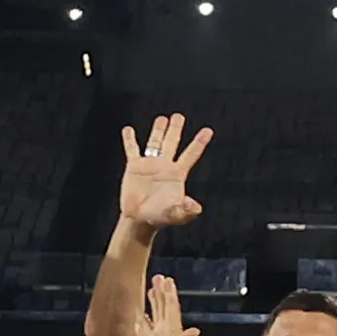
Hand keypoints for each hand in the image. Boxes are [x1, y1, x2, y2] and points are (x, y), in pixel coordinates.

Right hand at [116, 111, 212, 232]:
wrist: (140, 220)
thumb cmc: (161, 217)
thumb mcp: (176, 214)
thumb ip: (186, 210)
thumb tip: (196, 208)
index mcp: (177, 173)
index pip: (191, 154)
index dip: (199, 142)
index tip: (208, 130)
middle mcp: (164, 166)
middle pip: (172, 143)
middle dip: (175, 129)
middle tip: (179, 115)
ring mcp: (149, 165)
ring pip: (154, 143)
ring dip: (157, 130)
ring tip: (162, 118)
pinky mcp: (134, 168)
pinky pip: (132, 150)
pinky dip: (130, 140)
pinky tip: (128, 130)